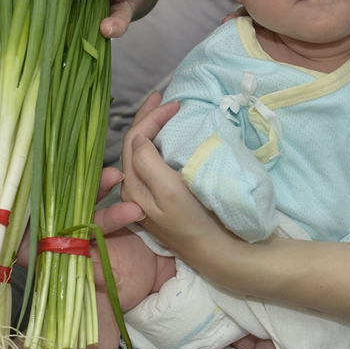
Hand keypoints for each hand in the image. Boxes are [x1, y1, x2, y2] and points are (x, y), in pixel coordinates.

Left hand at [119, 95, 243, 276]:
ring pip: (143, 153)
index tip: (175, 104)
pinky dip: (160, 144)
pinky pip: (154, 163)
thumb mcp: (167, 191)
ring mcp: (148, 195)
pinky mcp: (164, 199)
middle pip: (135, 144)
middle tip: (163, 97)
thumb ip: (148, 163)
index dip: (151, 118)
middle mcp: (134, 190)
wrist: (217, 251)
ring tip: (165, 112)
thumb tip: (140, 138)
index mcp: (132, 186)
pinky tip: (171, 139)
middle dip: (146, 118)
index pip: (133, 141)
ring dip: (152, 130)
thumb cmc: (193, 222)